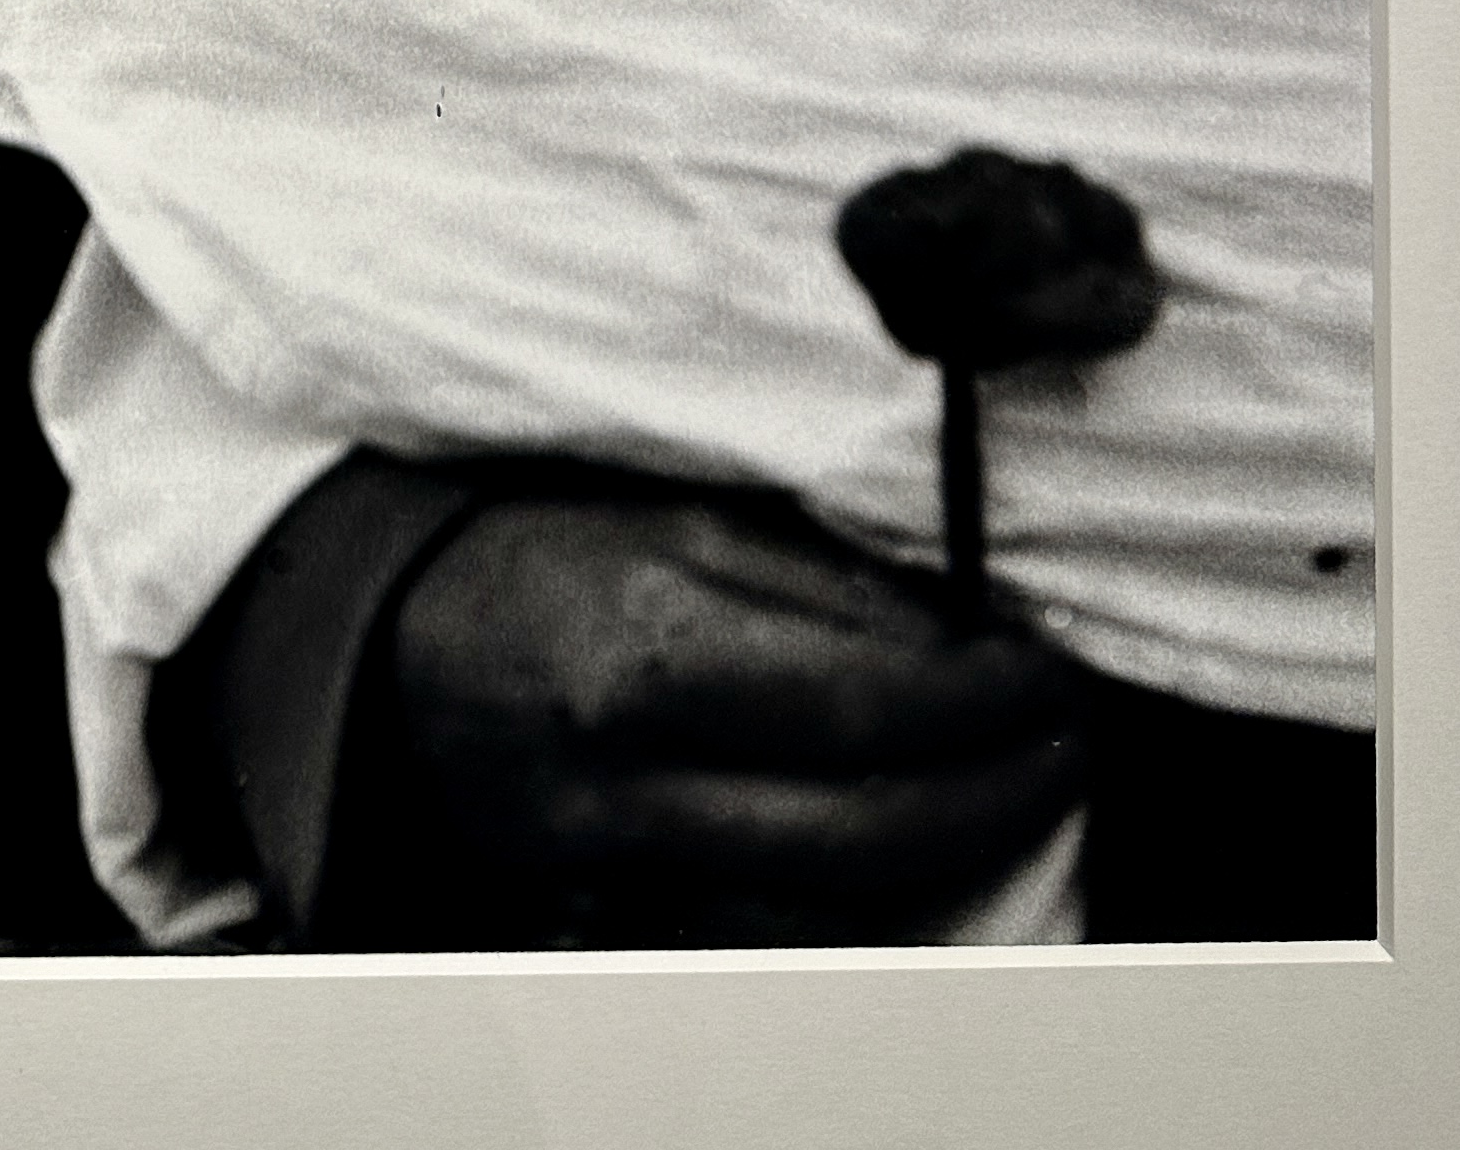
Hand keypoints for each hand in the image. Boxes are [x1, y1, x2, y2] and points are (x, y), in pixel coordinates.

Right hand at [374, 485, 1088, 947]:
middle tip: (1059, 746)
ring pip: (822, 910)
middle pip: (862, 826)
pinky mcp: (605, 919)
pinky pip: (758, 942)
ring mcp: (616, 865)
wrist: (400, 647)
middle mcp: (634, 772)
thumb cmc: (547, 555)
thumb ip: (817, 579)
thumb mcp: (677, 518)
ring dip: (942, 863)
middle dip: (992, 792)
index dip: (985, 699)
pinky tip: (908, 861)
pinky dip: (850, 912)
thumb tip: (957, 630)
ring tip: (1008, 798)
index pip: (867, 699)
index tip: (1045, 673)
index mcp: (652, 643)